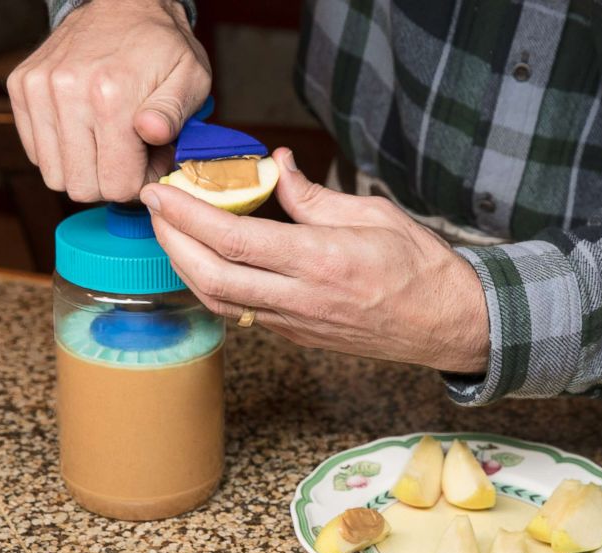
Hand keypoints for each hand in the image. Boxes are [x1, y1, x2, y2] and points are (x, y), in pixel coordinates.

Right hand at [7, 0, 209, 201]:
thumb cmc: (163, 47)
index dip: (139, 181)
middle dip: (111, 180)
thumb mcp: (189, 78)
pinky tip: (85, 130)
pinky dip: (61, 152)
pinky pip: (34, 152)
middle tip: (130, 153)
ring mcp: (38, 89)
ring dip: (84, 168)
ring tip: (108, 142)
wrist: (123, 4)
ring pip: (53, 174)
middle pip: (82, 186)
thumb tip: (152, 133)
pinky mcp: (20, 87)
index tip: (150, 159)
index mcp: (111, 96)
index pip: (116, 184)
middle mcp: (67, 92)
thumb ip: (174, 113)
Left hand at [139, 149, 489, 373]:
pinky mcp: (298, 336)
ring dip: (185, 268)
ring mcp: (297, 324)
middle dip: (171, 243)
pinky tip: (206, 263)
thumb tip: (274, 166)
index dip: (187, 215)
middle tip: (155, 210)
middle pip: (211, 277)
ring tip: (172, 235)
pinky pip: (242, 314)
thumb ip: (313, 195)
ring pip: (219, 303)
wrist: (446, 323)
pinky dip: (213, 287)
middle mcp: (302, 299)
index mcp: (321, 261)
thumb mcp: (372, 214)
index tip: (161, 192)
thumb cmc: (419, 267)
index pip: (233, 239)